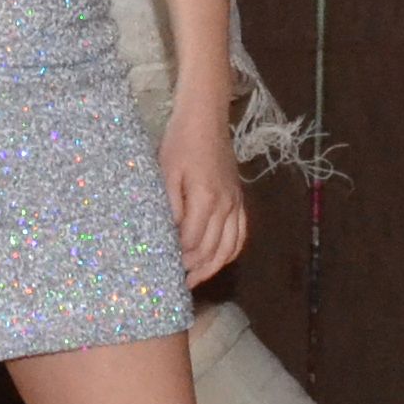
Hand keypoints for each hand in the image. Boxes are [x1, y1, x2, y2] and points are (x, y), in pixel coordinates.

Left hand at [157, 99, 248, 285]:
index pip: (193, 243)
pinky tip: (217, 261)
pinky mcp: (240, 200)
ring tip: (193, 280)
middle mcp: (226, 206)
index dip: (178, 260)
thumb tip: (170, 237)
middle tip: (173, 283)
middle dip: (193, 270)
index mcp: (206, 199)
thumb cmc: (180, 143)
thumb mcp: (165, 172)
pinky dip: (229, 253)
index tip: (162, 269)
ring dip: (212, 267)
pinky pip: (240, 235)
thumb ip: (169, 206)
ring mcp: (236, 204)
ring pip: (229, 247)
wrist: (206, 120)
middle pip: (211, 250)